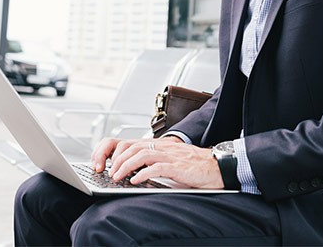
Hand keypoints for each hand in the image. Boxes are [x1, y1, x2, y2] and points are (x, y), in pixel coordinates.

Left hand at [91, 137, 224, 188]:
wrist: (217, 165)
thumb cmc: (194, 165)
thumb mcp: (170, 159)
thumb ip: (153, 161)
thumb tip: (133, 170)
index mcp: (159, 144)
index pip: (130, 142)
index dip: (115, 151)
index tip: (106, 163)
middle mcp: (162, 146)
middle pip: (132, 147)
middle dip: (116, 160)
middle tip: (108, 172)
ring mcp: (170, 155)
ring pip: (141, 155)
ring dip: (125, 166)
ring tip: (117, 176)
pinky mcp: (177, 166)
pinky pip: (156, 167)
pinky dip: (143, 174)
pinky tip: (135, 180)